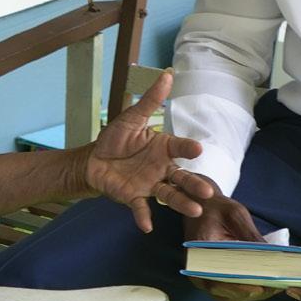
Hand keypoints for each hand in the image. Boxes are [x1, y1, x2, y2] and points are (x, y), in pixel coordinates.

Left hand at [85, 68, 216, 231]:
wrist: (93, 159)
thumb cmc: (116, 139)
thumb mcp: (132, 118)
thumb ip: (151, 100)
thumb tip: (167, 74)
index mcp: (164, 148)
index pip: (180, 148)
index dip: (188, 148)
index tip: (198, 148)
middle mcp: (162, 168)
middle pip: (182, 177)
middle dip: (194, 184)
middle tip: (207, 192)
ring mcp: (150, 184)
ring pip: (169, 194)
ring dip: (181, 203)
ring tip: (194, 211)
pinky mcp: (133, 197)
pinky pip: (141, 207)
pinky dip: (143, 216)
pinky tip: (147, 226)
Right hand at [183, 186, 270, 300]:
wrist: (201, 206)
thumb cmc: (216, 208)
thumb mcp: (235, 215)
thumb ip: (251, 236)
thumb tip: (273, 256)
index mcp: (198, 253)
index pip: (216, 280)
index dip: (239, 288)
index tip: (259, 287)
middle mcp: (197, 271)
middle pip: (226, 293)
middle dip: (253, 292)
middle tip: (276, 286)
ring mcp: (205, 277)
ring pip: (230, 297)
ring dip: (252, 293)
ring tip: (274, 284)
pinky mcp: (214, 278)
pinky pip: (231, 292)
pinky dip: (247, 290)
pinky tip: (265, 281)